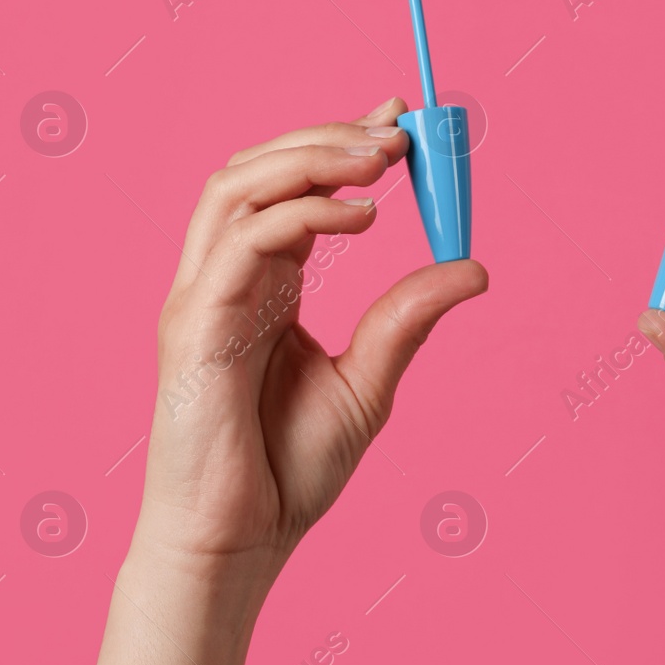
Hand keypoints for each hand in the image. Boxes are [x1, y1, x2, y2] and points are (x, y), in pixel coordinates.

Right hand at [135, 96, 487, 567]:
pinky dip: (301, 215)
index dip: (338, 144)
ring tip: (380, 159)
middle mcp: (223, 280)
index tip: (401, 122)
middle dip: (326, 137)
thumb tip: (472, 267)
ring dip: (310, 158)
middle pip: (257, 170)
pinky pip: (241, 242)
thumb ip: (408, 321)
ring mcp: (202, 298)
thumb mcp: (368, 384)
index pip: (291, 190)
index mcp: (260, 287)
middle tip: (399, 132)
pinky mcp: (193, 326)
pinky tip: (362, 219)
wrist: (240, 542)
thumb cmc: (286, 472)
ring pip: (236, 186)